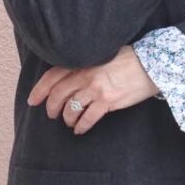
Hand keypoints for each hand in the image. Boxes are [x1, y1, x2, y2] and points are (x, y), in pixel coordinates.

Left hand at [27, 44, 162, 135]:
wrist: (151, 65)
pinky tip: (80, 130)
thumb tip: (71, 77)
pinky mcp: (107, 102)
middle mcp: (86, 75)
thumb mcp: (103, 54)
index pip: (53, 76)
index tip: (33, 100)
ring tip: (70, 122)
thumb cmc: (129, 59)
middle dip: (52, 108)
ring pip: (71, 108)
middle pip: (58, 95)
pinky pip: (87, 118)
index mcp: (83, 61)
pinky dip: (81, 126)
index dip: (40, 90)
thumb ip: (86, 63)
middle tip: (52, 115)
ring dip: (67, 118)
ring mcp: (96, 89)